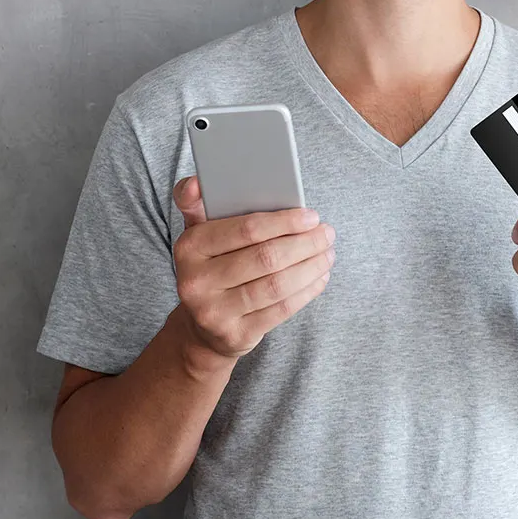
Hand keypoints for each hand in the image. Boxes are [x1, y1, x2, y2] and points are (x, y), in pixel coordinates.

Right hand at [171, 176, 334, 359]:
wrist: (202, 327)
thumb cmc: (212, 267)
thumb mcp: (198, 234)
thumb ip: (196, 203)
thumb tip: (197, 183)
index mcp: (189, 247)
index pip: (246, 229)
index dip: (285, 222)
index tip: (311, 216)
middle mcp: (196, 281)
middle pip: (266, 257)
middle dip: (304, 243)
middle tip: (327, 233)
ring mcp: (214, 312)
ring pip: (276, 285)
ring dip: (311, 267)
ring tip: (328, 253)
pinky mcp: (235, 335)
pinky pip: (280, 310)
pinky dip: (306, 292)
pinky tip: (319, 277)